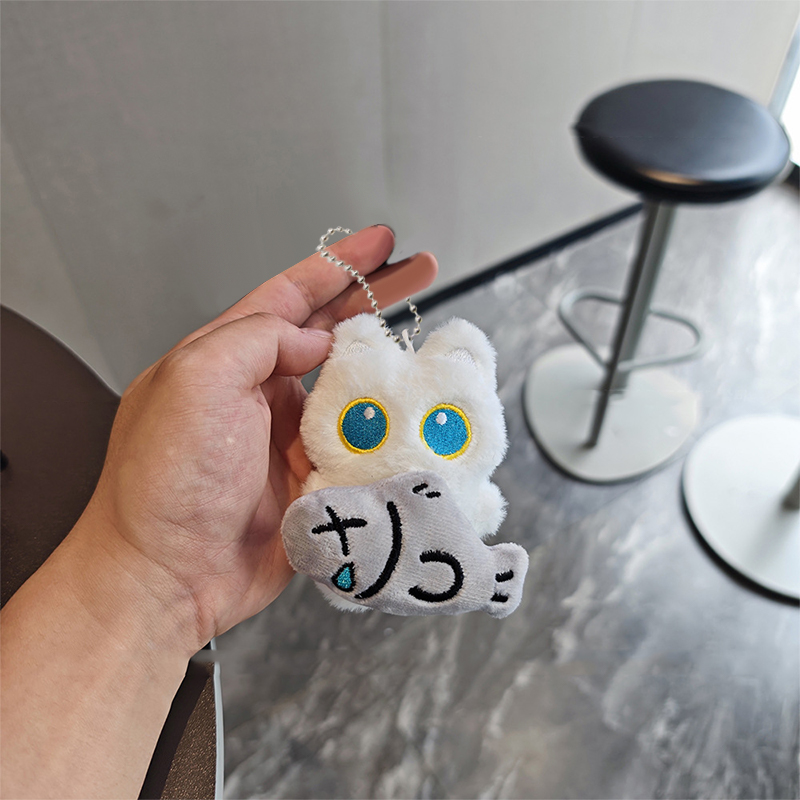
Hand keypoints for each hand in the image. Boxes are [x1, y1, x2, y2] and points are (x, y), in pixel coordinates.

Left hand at [77, 225, 436, 653]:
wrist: (167, 576)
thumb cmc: (163, 482)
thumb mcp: (197, 382)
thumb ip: (259, 340)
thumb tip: (315, 340)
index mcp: (226, 357)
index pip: (291, 295)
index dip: (338, 265)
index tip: (379, 242)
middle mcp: (259, 392)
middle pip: (330, 333)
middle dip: (375, 300)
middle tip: (419, 274)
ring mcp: (286, 436)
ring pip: (350, 388)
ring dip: (385, 370)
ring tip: (423, 350)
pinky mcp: (310, 479)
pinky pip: (357, 444)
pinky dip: (384, 430)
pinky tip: (407, 419)